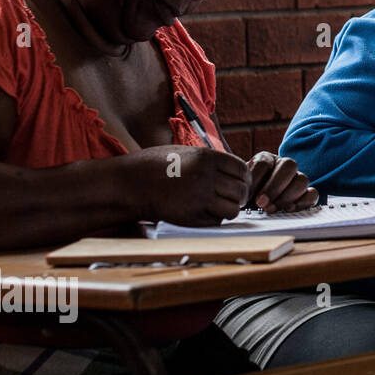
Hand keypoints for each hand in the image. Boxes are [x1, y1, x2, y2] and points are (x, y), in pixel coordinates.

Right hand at [127, 145, 248, 225]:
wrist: (130, 184)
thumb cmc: (155, 167)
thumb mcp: (186, 153)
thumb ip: (211, 162)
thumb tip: (235, 172)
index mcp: (207, 158)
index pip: (242, 169)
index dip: (244, 178)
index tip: (239, 183)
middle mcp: (207, 177)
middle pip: (241, 190)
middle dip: (240, 195)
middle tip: (232, 198)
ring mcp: (200, 198)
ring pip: (233, 208)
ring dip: (229, 209)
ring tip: (218, 207)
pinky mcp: (192, 216)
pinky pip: (217, 221)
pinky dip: (215, 219)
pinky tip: (203, 213)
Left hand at [246, 152, 318, 212]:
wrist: (255, 204)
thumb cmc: (247, 195)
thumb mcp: (241, 188)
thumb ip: (243, 188)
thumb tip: (243, 197)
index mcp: (266, 159)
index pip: (264, 162)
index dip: (257, 178)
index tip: (248, 195)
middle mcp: (284, 165)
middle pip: (289, 166)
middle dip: (274, 187)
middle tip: (261, 203)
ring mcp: (297, 178)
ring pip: (302, 180)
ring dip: (287, 196)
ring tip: (271, 209)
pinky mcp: (306, 193)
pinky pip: (313, 194)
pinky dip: (302, 202)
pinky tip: (288, 209)